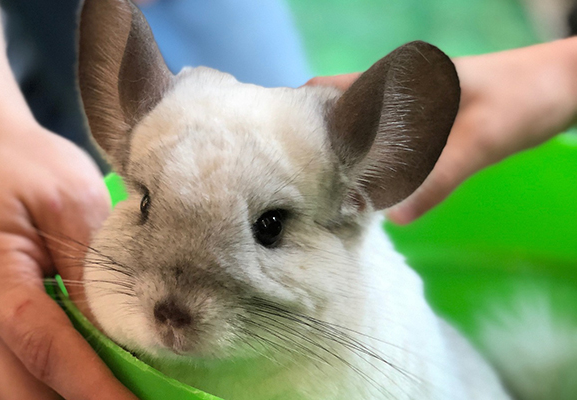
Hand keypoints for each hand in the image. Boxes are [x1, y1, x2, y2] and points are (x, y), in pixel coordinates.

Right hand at [0, 115, 136, 399]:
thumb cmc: (30, 170)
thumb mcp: (72, 204)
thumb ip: (93, 271)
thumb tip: (127, 334)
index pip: (45, 347)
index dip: (93, 386)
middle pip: (29, 389)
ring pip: (29, 390)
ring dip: (79, 399)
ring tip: (137, 393)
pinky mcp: (2, 331)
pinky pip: (33, 373)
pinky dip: (70, 385)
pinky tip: (112, 377)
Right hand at [306, 38, 576, 222]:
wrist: (565, 87)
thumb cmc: (526, 99)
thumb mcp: (484, 138)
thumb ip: (440, 175)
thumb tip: (394, 216)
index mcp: (398, 79)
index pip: (328, 92)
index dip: (300, 121)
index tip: (284, 161)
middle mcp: (393, 91)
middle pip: (335, 117)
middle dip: (316, 149)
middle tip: (301, 191)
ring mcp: (406, 109)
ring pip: (358, 134)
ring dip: (344, 162)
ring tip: (326, 200)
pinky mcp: (422, 128)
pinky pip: (384, 147)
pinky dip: (370, 168)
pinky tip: (367, 196)